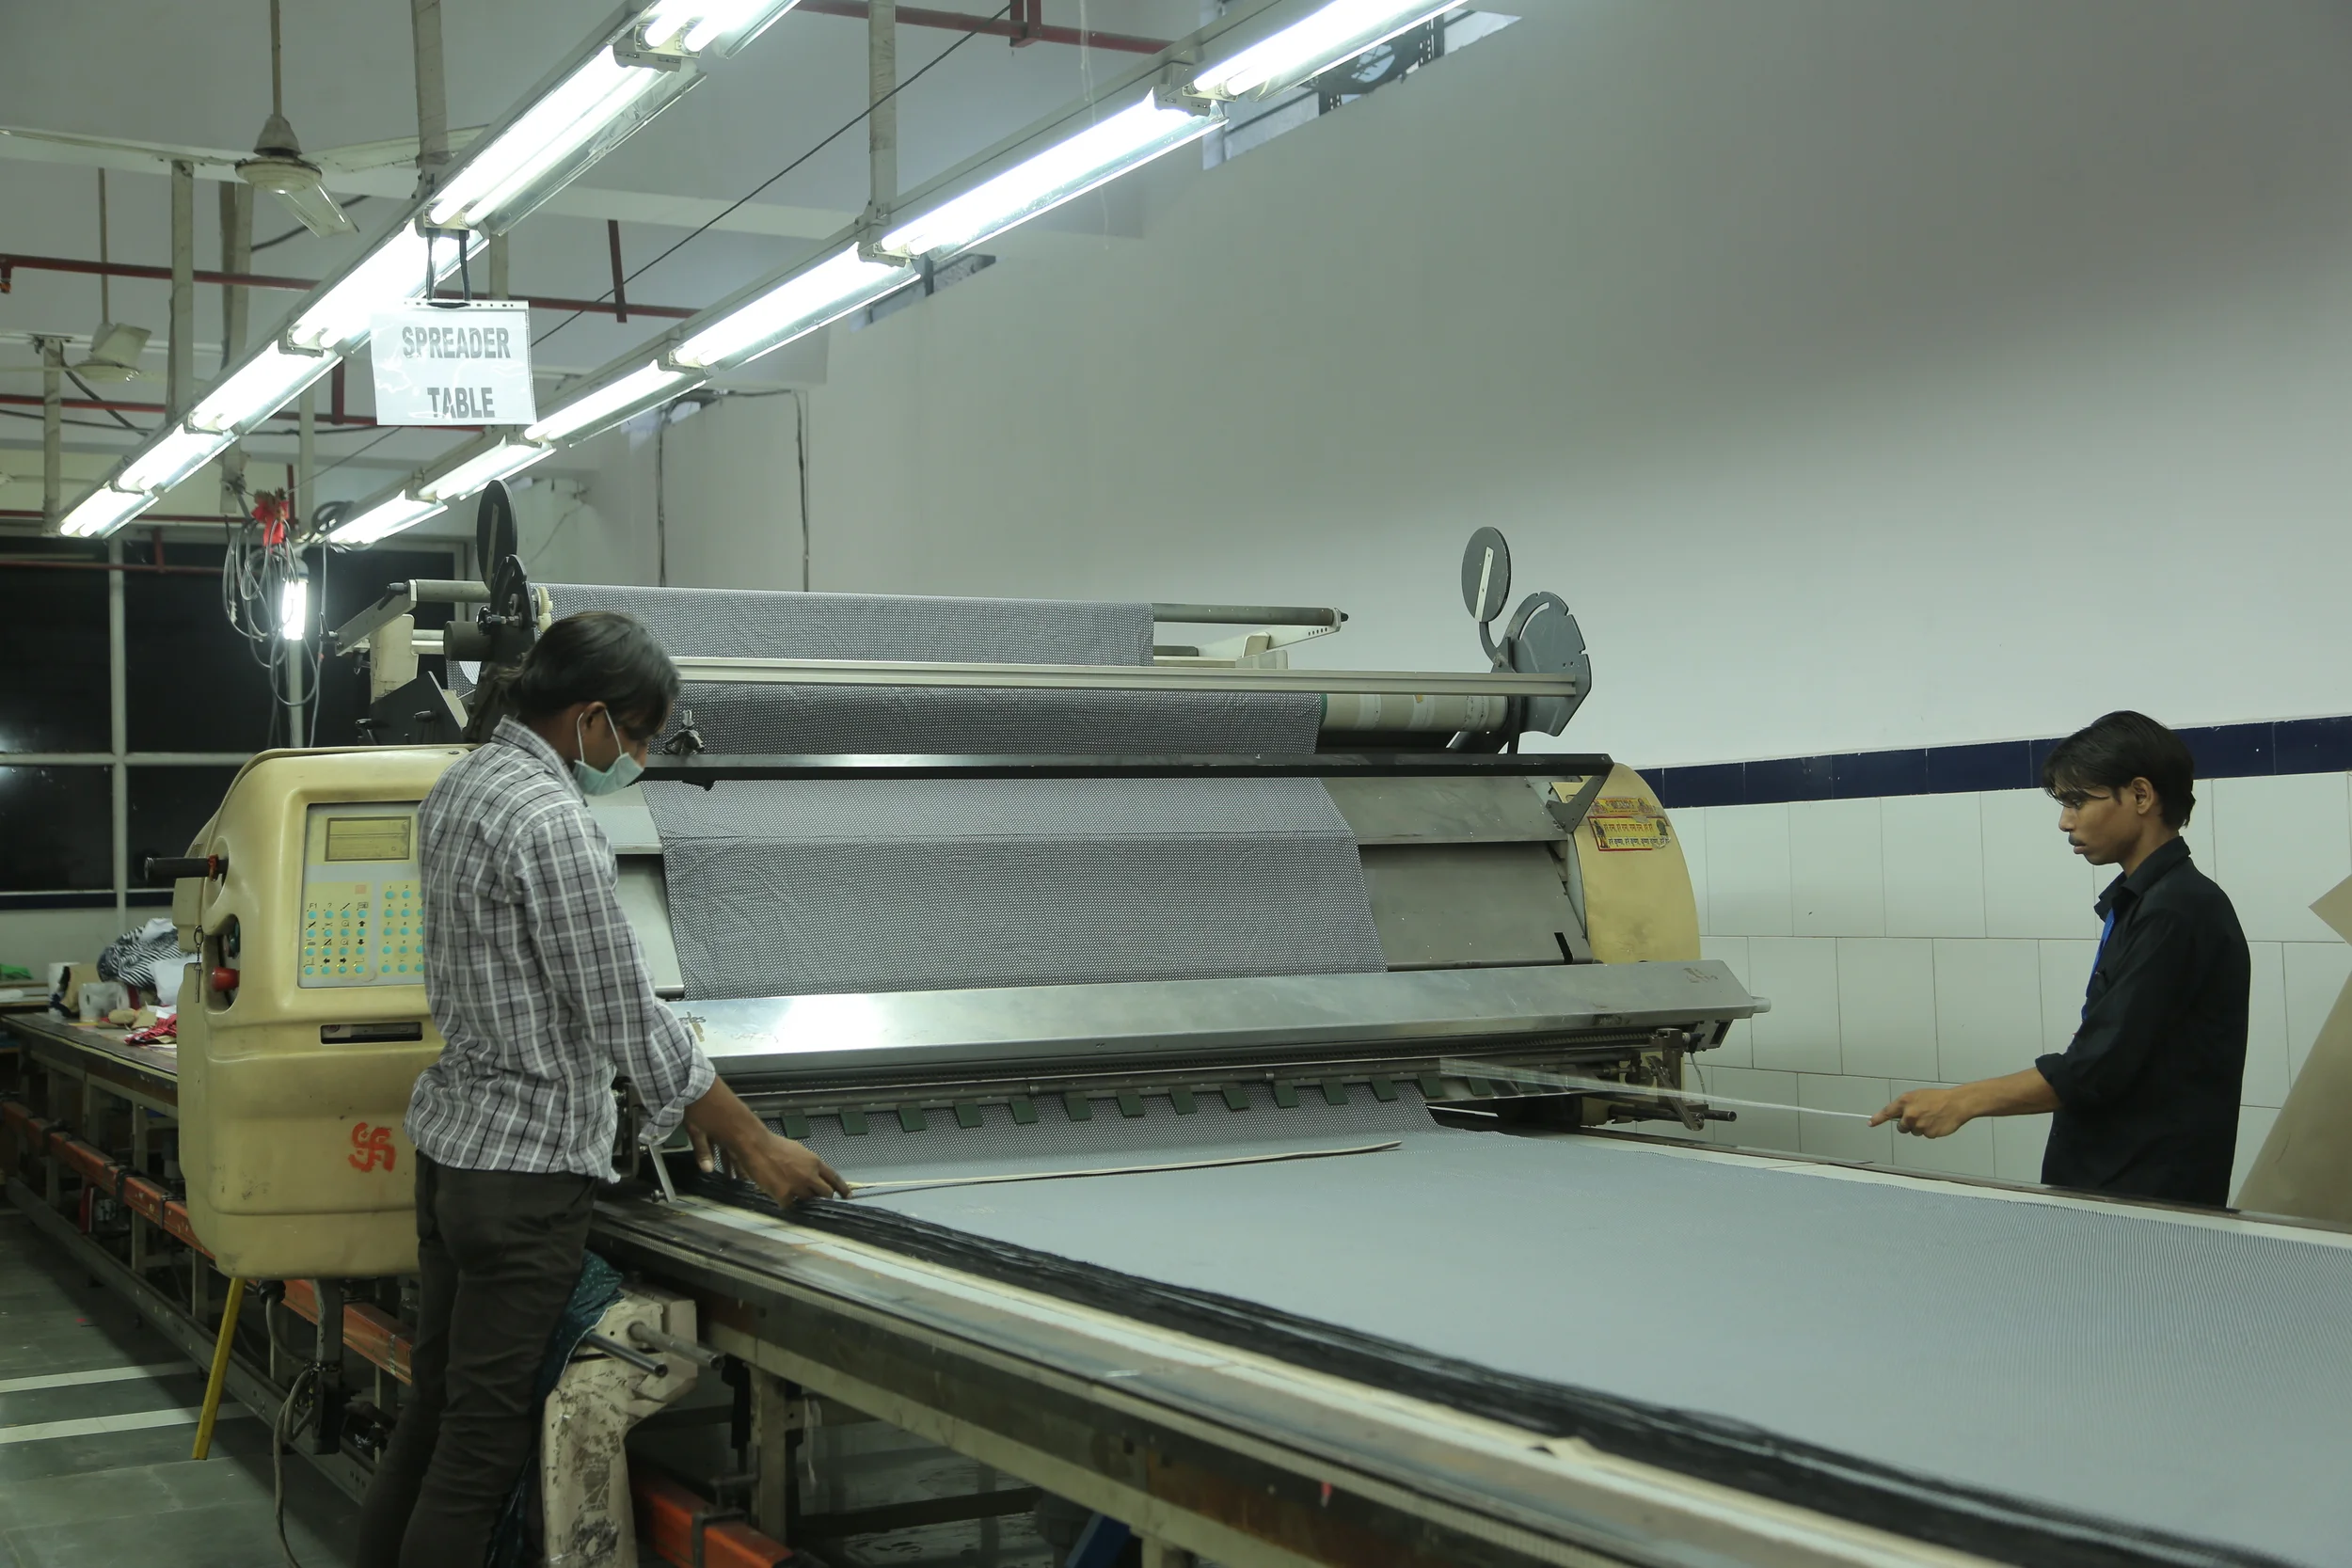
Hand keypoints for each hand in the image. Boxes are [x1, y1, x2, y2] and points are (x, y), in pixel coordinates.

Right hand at [726, 1127, 849, 1204]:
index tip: (848, 1196)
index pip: (834, 1178)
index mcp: (815, 1162)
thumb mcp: (799, 1152)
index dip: (842, 1188)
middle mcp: (810, 1175)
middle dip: (823, 1198)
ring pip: (809, 1201)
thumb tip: (814, 1176)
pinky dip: (787, 1203)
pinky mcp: (785, 1196)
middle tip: (817, 1199)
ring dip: (803, 1200)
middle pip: (826, 1194)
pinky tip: (780, 1196)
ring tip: (793, 1193)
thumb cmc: (775, 1146)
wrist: (757, 1147)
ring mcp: (798, 1187)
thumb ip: (809, 1165)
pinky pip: (791, 1206)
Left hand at [1871, 1087, 1972, 1137]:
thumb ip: (1906, 1105)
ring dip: (1920, 1127)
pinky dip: (1930, 1130)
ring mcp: (1919, 1125)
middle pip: (1901, 1127)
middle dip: (1907, 1124)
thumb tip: (1897, 1115)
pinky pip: (1926, 1135)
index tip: (1870, 1123)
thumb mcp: (1918, 1096)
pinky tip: (1937, 1122)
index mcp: (1905, 1102)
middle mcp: (1909, 1114)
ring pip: (1914, 1131)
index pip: (1887, 1112)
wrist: (1956, 1103)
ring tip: (1932, 1117)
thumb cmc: (1937, 1097)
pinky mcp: (1929, 1133)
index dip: (1878, 1119)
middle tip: (1919, 1117)